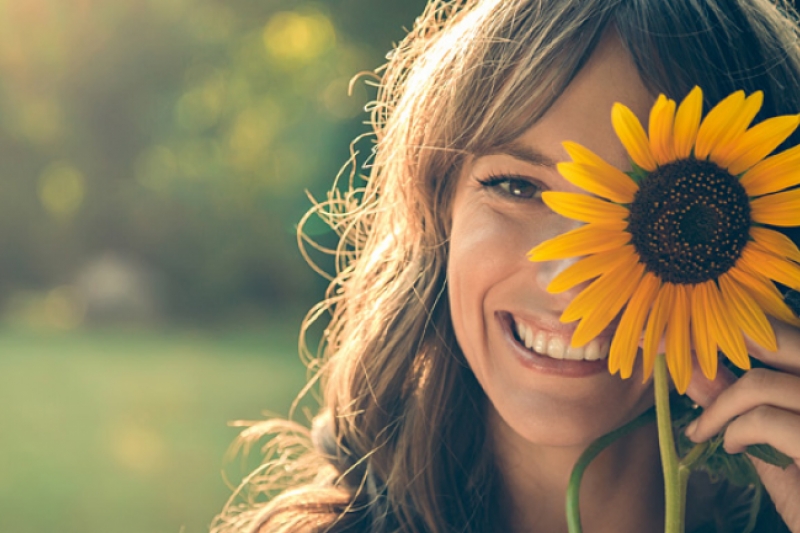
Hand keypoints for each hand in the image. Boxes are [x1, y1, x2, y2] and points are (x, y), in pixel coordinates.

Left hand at [684, 318, 799, 531]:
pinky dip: (735, 431)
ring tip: (702, 430)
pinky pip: (765, 421)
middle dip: (710, 345)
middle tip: (671, 355)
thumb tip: (692, 370)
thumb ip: (739, 401)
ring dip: (717, 407)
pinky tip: (731, 446)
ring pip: (759, 384)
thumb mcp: (772, 437)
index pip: (778, 333)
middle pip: (772, 339)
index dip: (729, 326)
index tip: (679, 330)